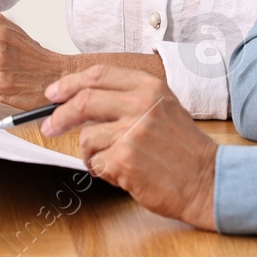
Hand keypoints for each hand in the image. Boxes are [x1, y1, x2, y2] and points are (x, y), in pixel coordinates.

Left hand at [41, 65, 217, 230]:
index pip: (98, 75)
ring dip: (93, 154)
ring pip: (87, 138)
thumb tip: (81, 97)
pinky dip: (104, 172)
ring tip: (116, 162)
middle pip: (83, 101)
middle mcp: (141, 104)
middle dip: (59, 116)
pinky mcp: (125, 158)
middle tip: (48, 127)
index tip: (53, 94)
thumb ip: (128, 98)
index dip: (69, 84)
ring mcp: (132, 131)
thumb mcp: (163, 108)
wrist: (207, 181)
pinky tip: (125, 174)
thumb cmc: (183, 149)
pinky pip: (96, 163)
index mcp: (149, 86)